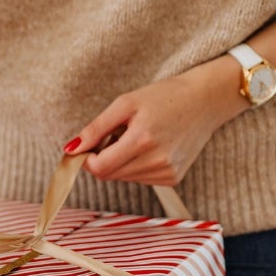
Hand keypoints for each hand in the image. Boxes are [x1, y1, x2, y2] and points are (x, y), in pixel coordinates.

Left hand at [63, 56, 248, 184]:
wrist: (206, 101)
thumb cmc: (164, 97)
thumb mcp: (125, 103)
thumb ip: (96, 128)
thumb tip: (70, 149)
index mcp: (143, 140)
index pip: (99, 168)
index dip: (86, 159)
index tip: (86, 146)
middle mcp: (157, 162)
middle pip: (109, 175)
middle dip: (102, 158)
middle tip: (114, 134)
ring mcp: (167, 173)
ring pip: (123, 178)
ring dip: (119, 162)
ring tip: (135, 137)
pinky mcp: (173, 178)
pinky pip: (140, 179)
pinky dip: (135, 166)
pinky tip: (148, 147)